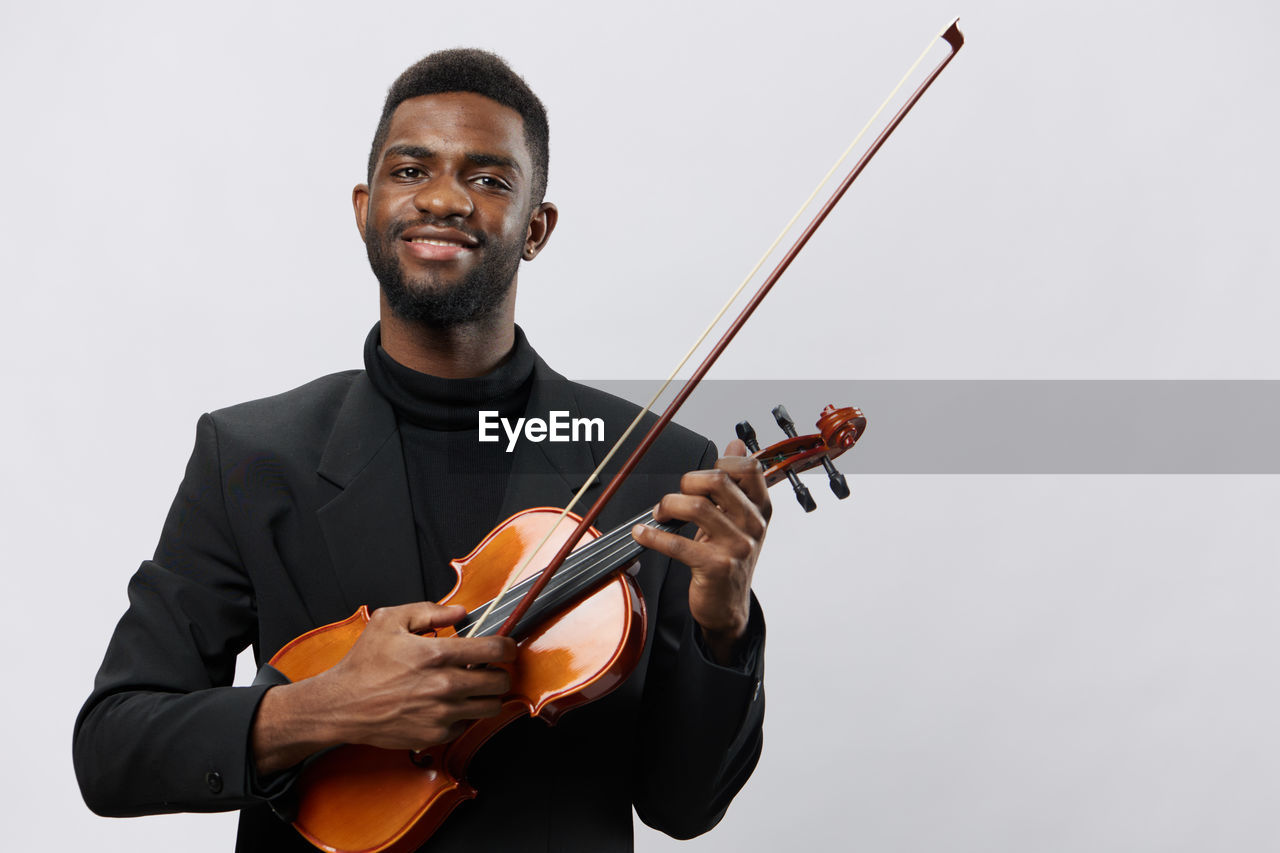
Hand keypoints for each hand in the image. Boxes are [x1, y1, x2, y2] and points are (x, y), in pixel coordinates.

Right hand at [252, 602, 515, 774]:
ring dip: (487, 695)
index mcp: (437, 654)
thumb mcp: (389, 621)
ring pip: (490, 706)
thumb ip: (429, 611)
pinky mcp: (436, 734)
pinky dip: (464, 715)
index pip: (495, 650)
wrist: (342, 705)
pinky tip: (448, 704)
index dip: (508, 647)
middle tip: (488, 668)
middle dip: (499, 672)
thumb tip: (460, 613)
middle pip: (500, 681)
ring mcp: (442, 713)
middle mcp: (444, 685)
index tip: (506, 648)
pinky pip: (467, 724)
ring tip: (472, 686)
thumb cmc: (364, 663)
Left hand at [631, 440, 770, 664]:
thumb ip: (735, 483)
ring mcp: (737, 547)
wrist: (728, 606)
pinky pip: (678, 543)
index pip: (748, 467)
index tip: (702, 477)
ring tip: (660, 516)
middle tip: (675, 498)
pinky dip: (653, 536)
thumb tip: (735, 444)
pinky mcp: (716, 567)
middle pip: (717, 480)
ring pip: (696, 507)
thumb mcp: (739, 518)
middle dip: (686, 482)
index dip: (721, 462)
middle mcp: (753, 525)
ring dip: (668, 506)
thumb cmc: (729, 558)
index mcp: (760, 508)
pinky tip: (642, 534)